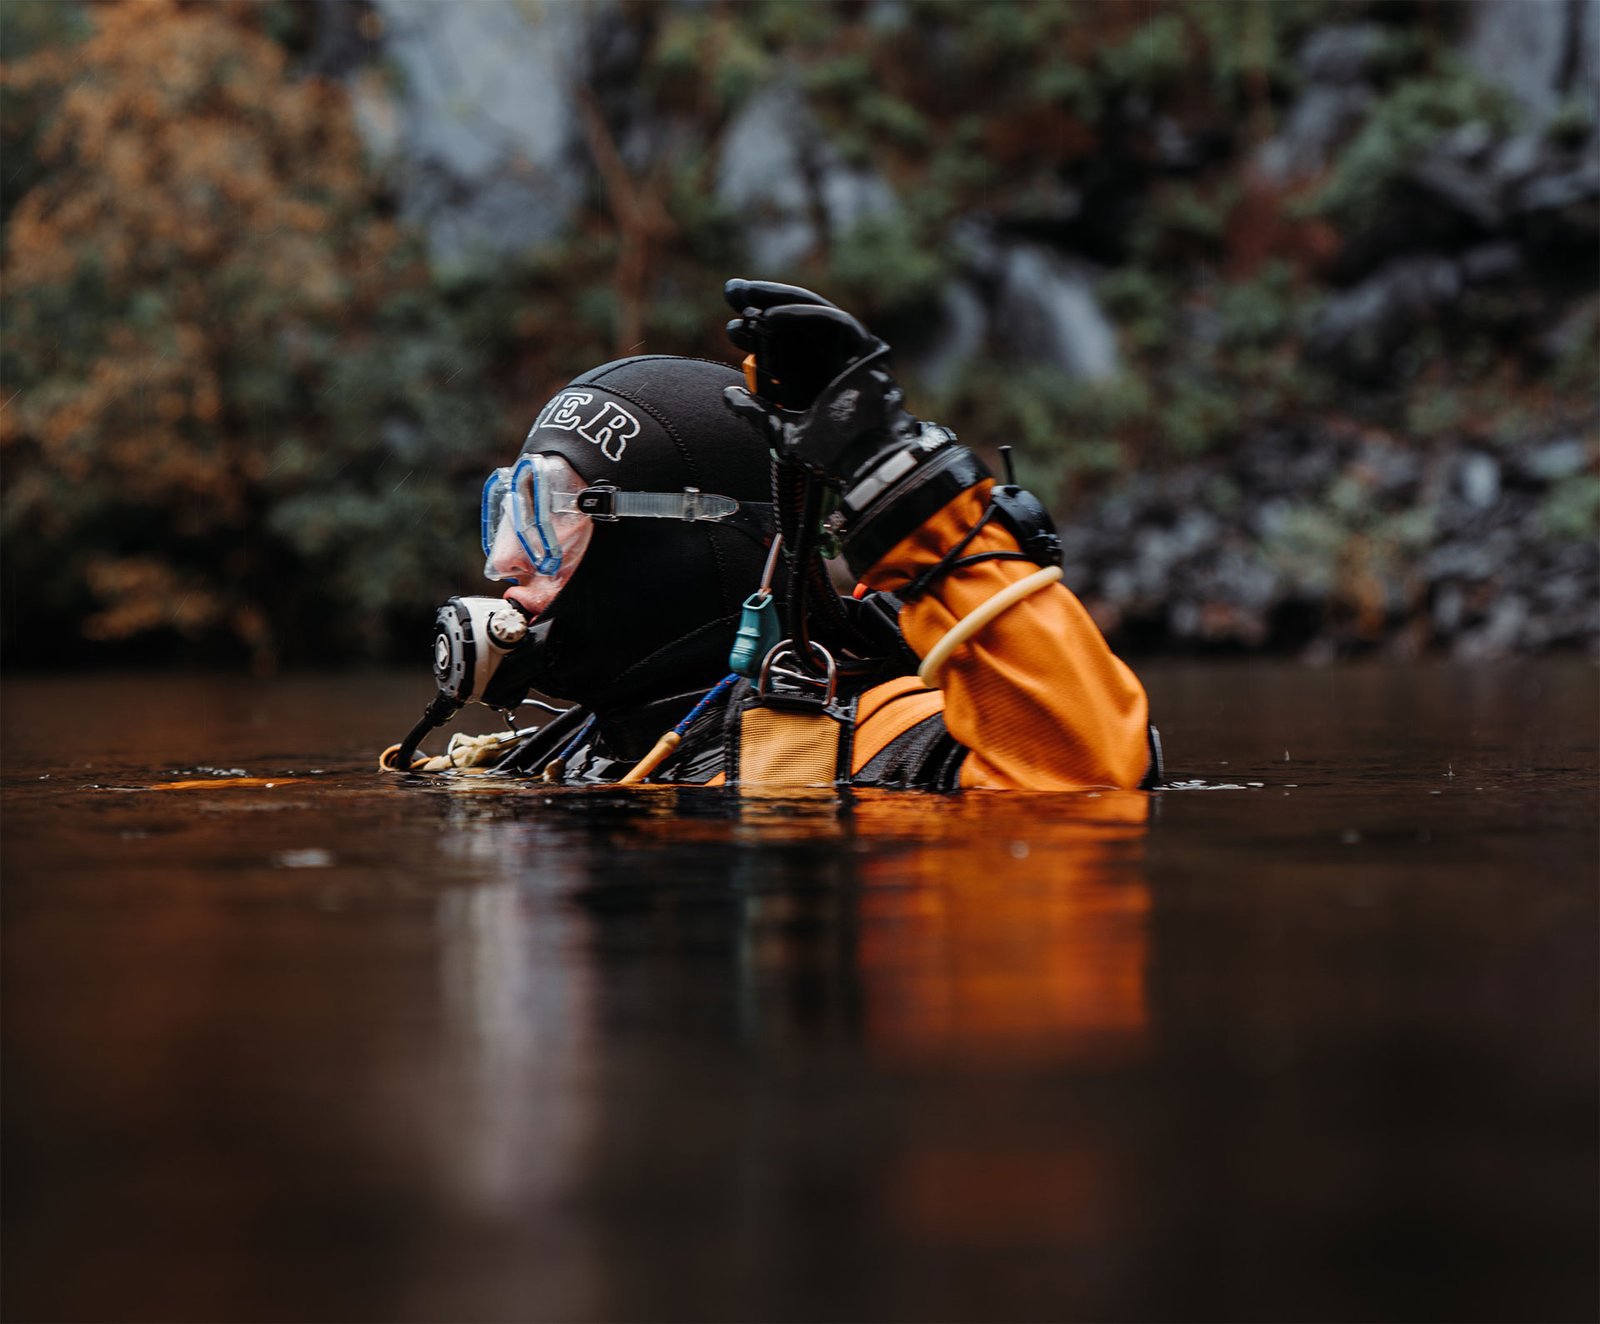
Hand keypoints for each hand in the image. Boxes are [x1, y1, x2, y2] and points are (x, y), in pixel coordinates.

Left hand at [721, 277, 917, 486]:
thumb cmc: (828, 452)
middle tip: (732, 291)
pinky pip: (831, 320)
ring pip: (811, 313)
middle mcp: (826, 359)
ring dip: (777, 301)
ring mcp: (845, 351)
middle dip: (760, 304)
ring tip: (746, 296)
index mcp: (809, 378)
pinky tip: (771, 316)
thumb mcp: (780, 428)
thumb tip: (726, 394)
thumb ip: (755, 410)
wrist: (863, 462)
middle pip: (791, 323)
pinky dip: (801, 315)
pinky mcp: (863, 346)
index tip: (731, 325)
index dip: (753, 332)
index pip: (780, 345)